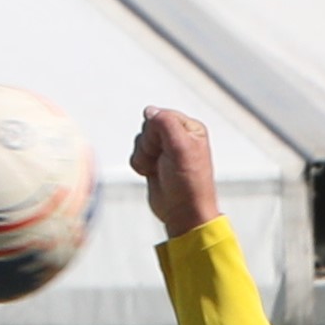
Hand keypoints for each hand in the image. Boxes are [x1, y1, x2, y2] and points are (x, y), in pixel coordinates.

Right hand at [132, 108, 220, 237]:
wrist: (183, 213)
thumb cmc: (188, 183)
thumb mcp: (181, 147)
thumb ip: (165, 122)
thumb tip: (149, 111)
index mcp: (190, 128)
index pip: (160, 115)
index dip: (157, 133)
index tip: (169, 150)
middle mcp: (178, 136)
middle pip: (147, 127)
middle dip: (149, 145)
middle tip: (164, 161)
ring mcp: (164, 149)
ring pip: (139, 140)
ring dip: (144, 156)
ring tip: (159, 169)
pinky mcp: (153, 162)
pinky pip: (135, 154)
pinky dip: (140, 165)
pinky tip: (152, 174)